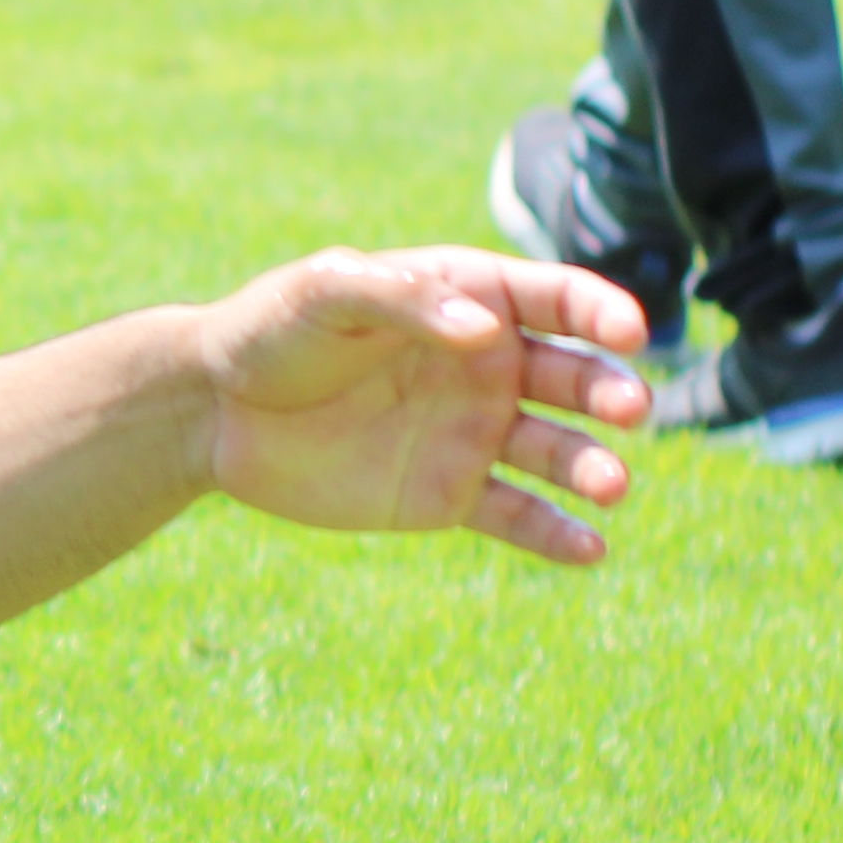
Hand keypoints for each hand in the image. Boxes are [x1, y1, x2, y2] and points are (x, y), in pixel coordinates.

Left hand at [191, 248, 652, 566]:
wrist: (213, 410)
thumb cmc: (269, 331)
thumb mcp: (325, 293)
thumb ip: (403, 301)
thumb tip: (485, 328)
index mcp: (470, 300)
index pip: (557, 299)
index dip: (600, 312)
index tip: (629, 334)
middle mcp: (489, 366)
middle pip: (572, 377)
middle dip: (608, 392)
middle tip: (629, 410)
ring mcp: (474, 432)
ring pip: (556, 451)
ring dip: (591, 467)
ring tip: (611, 485)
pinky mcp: (450, 493)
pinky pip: (517, 516)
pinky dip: (556, 534)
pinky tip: (590, 549)